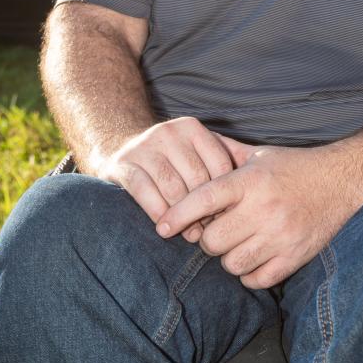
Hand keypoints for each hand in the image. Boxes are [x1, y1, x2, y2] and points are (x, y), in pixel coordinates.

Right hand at [92, 118, 246, 240]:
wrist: (118, 145)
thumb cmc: (168, 159)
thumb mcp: (191, 153)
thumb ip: (214, 167)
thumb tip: (244, 202)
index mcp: (191, 128)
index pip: (219, 164)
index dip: (226, 195)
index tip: (227, 215)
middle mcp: (168, 132)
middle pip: (197, 178)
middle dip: (205, 209)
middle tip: (209, 230)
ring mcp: (144, 146)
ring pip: (172, 188)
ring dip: (183, 217)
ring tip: (190, 234)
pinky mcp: (123, 164)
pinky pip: (146, 193)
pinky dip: (158, 213)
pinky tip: (164, 228)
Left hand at [156, 143, 357, 287]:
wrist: (342, 180)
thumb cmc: (292, 167)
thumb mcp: (257, 153)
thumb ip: (223, 151)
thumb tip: (191, 140)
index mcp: (250, 181)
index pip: (203, 200)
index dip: (178, 215)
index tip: (162, 227)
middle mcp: (264, 208)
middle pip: (212, 240)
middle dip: (209, 239)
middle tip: (220, 230)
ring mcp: (281, 235)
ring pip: (231, 264)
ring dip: (230, 258)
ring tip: (240, 243)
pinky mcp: (295, 257)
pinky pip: (255, 280)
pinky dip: (250, 274)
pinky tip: (256, 257)